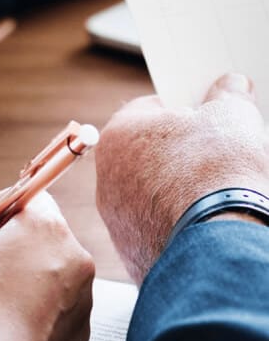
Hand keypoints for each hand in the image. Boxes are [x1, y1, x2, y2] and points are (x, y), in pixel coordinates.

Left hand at [96, 73, 268, 284]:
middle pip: (148, 153)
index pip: (151, 108)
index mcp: (119, 134)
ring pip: (150, 194)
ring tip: (214, 190)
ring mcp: (116, 221)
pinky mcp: (132, 254)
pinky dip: (177, 224)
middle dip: (180, 151)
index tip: (207, 114)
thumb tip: (232, 86)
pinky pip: (155, 229)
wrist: (218, 246)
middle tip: (215, 153)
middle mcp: (107, 178)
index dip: (184, 108)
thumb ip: (229, 95)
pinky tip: (204, 221)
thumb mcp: (233, 116)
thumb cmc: (218, 173)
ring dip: (177, 189)